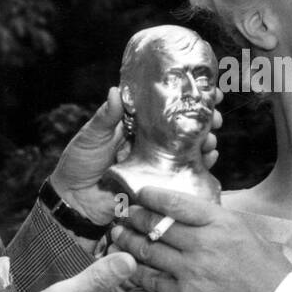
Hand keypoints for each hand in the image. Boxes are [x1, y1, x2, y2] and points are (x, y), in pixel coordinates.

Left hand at [50, 87, 222, 223]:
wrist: (75, 202)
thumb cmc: (78, 166)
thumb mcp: (90, 137)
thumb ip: (105, 117)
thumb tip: (114, 90)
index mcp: (136, 126)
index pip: (164, 107)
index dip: (184, 98)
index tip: (205, 89)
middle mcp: (150, 142)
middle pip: (182, 127)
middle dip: (203, 120)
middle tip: (216, 115)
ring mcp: (157, 163)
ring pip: (189, 148)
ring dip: (205, 141)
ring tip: (212, 137)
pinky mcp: (160, 184)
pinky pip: (185, 173)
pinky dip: (201, 165)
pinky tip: (211, 157)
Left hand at [108, 187, 290, 291]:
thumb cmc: (271, 274)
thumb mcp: (250, 235)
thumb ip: (221, 225)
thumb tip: (199, 218)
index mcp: (222, 222)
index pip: (177, 202)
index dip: (153, 196)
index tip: (142, 195)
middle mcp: (204, 242)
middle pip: (157, 225)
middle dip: (136, 218)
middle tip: (125, 215)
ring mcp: (192, 270)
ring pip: (149, 251)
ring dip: (130, 242)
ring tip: (118, 236)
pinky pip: (152, 281)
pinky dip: (138, 272)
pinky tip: (129, 267)